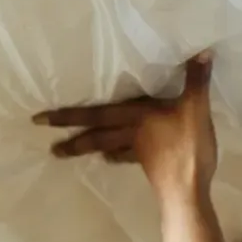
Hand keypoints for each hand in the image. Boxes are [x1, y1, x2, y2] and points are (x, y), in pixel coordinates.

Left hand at [37, 54, 218, 198]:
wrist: (188, 191)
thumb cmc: (187, 148)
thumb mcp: (195, 109)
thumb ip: (196, 80)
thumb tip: (201, 51)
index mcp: (136, 117)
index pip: (95, 114)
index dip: (67, 116)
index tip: (40, 120)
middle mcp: (131, 133)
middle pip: (95, 134)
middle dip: (71, 138)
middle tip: (48, 147)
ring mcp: (138, 152)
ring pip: (106, 146)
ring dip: (88, 147)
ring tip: (70, 151)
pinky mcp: (149, 166)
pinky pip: (126, 156)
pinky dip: (115, 155)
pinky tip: (109, 158)